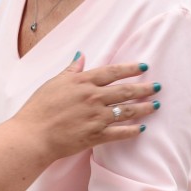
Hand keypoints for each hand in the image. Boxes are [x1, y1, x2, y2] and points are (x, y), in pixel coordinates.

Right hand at [12, 53, 159, 161]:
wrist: (33, 134)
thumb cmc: (39, 107)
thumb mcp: (54, 83)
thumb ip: (71, 70)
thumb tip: (82, 55)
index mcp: (83, 82)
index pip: (112, 72)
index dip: (130, 69)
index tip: (144, 67)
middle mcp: (93, 97)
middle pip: (125, 91)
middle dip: (144, 88)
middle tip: (157, 87)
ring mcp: (96, 117)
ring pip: (127, 111)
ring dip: (144, 108)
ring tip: (156, 105)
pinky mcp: (96, 135)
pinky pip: (120, 132)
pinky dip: (133, 130)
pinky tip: (142, 128)